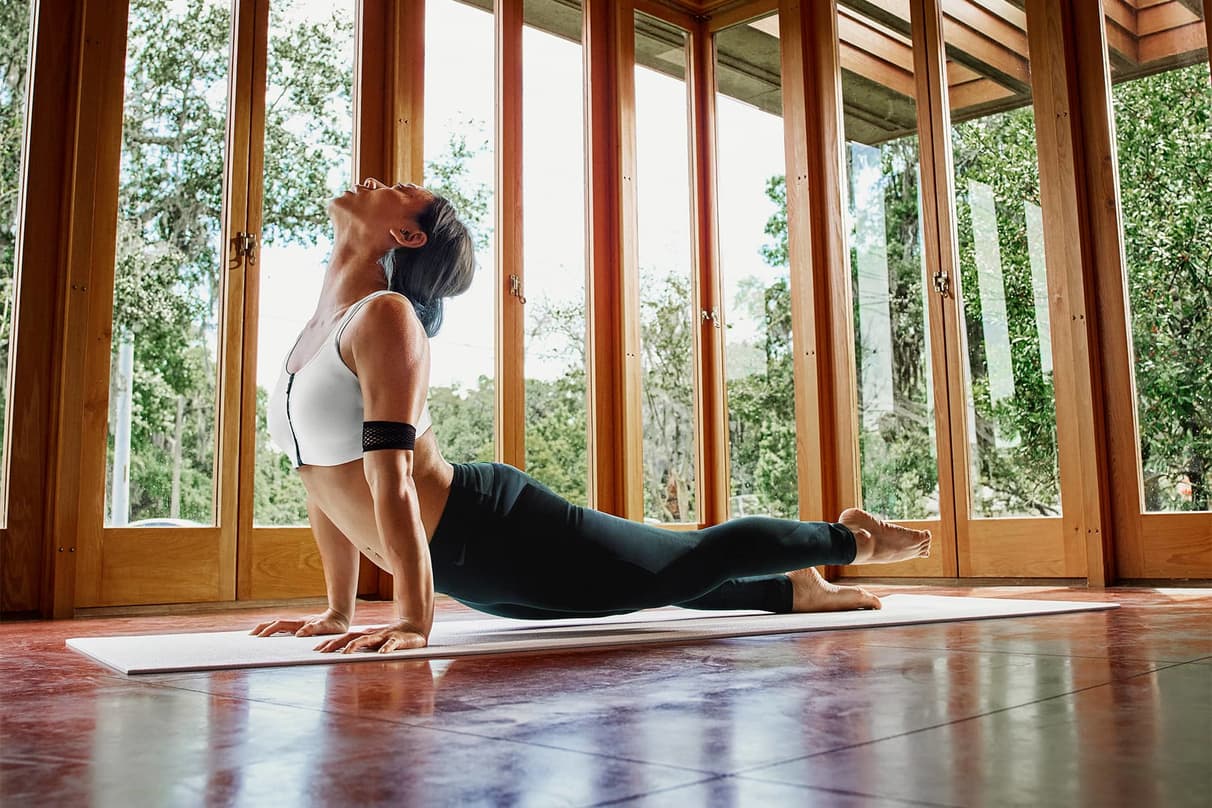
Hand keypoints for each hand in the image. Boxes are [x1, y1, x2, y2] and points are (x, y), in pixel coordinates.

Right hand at [249, 608, 350, 637]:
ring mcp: (298, 625)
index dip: (269, 630)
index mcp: (300, 624)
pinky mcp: (301, 628)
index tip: (258, 637)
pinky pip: (284, 629)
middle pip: (275, 624)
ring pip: (278, 626)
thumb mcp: (326, 627)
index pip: (280, 625)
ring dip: (266, 629)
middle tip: (249, 636)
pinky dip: (274, 631)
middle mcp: (297, 623)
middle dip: (262, 628)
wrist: (340, 617)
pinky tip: (270, 637)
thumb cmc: (334, 624)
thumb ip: (314, 629)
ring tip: (254, 636)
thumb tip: (299, 634)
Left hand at [312, 621, 427, 653]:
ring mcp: (384, 637)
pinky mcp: (398, 640)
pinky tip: (382, 653)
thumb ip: (363, 649)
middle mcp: (372, 635)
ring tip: (347, 653)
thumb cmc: (393, 638)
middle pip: (351, 638)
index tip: (317, 650)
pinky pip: (392, 644)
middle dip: (336, 644)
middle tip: (323, 652)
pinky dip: (387, 648)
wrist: (415, 627)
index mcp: (366, 636)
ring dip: (356, 646)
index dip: (331, 643)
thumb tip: (346, 658)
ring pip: (368, 640)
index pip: (345, 638)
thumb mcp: (376, 643)